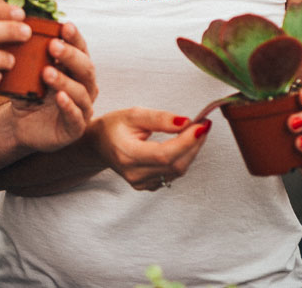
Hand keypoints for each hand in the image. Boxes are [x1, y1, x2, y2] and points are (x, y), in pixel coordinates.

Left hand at [4, 22, 97, 151]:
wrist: (18, 124)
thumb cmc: (27, 93)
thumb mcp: (26, 72)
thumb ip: (28, 54)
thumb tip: (17, 27)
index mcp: (75, 69)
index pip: (80, 49)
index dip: (75, 38)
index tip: (66, 26)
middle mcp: (84, 86)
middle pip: (85, 68)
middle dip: (70, 55)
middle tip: (53, 45)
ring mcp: (83, 108)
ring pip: (81, 92)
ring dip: (64, 80)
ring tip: (46, 72)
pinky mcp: (75, 128)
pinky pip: (76, 116)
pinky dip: (68, 106)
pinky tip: (59, 97)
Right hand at [89, 107, 211, 190]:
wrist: (98, 144)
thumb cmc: (114, 126)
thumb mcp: (133, 114)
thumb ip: (160, 119)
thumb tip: (187, 122)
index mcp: (127, 154)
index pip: (164, 154)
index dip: (186, 141)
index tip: (202, 125)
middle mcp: (134, 173)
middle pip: (175, 164)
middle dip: (193, 144)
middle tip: (202, 125)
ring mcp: (141, 183)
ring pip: (178, 170)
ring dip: (191, 151)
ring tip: (194, 132)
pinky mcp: (148, 186)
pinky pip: (173, 174)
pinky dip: (183, 158)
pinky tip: (183, 145)